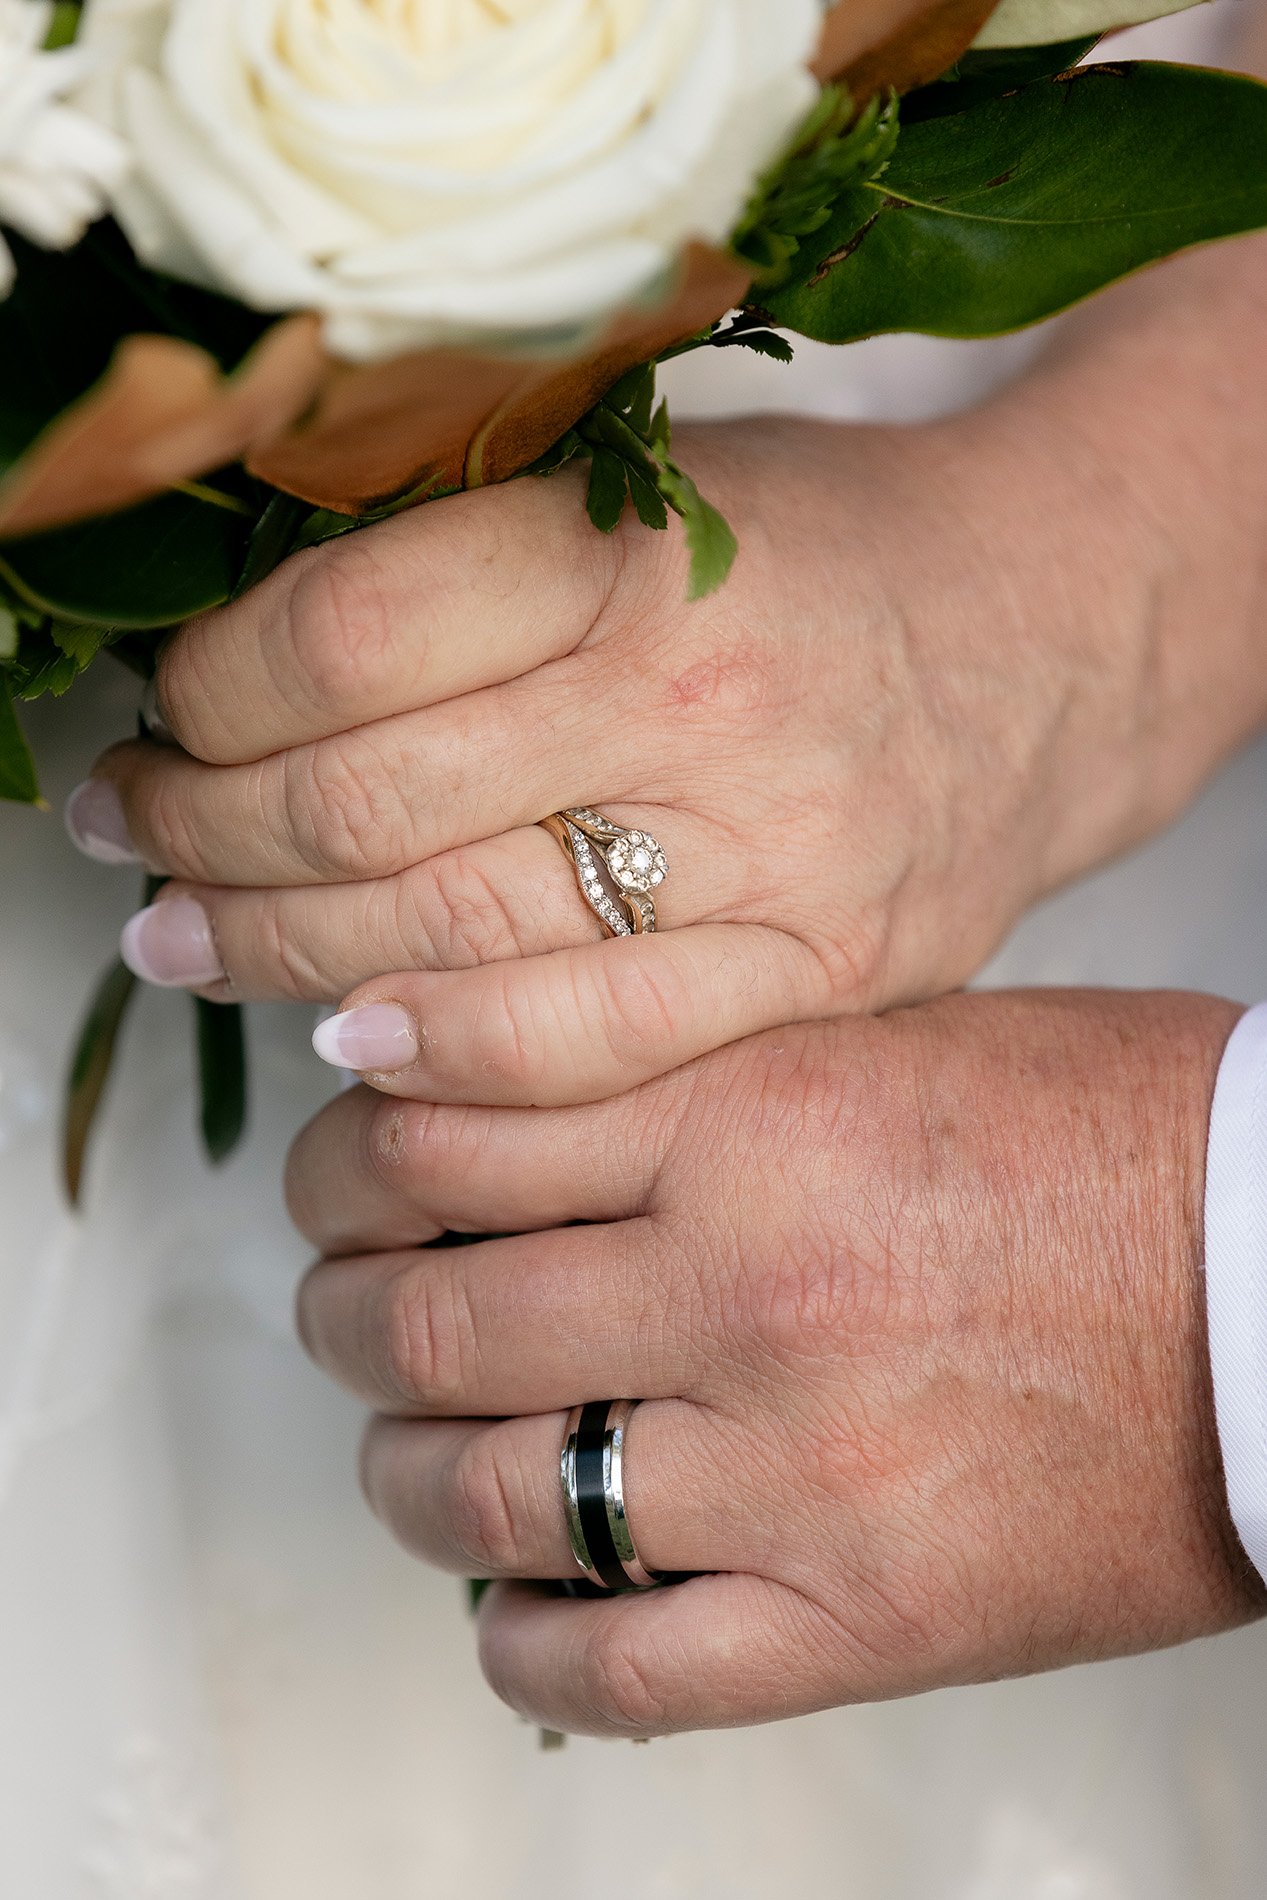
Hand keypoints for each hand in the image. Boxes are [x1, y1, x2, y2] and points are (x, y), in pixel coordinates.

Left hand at [74, 404, 1195, 1107]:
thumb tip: (238, 667)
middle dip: (201, 831)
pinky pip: (585, 1057)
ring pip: (445, 945)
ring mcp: (767, 863)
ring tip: (183, 936)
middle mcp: (701, 710)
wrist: (1048, 642)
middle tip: (138, 836)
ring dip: (271, 951)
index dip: (207, 688)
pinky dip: (440, 1061)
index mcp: (642, 550)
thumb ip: (466, 559)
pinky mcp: (814, 977)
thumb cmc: (831, 548)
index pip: (343, 638)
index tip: (165, 709)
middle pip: (362, 807)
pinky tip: (350, 1044)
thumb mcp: (654, 487)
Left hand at [285, 989, 1262, 1736]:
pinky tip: (505, 1610)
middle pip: (430, 1319)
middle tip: (342, 1303)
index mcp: (754, 1122)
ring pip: (484, 1498)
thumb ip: (686, 1077)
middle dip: (343, 1311)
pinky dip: (516, 1648)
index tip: (340, 1169)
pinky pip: (613, 1672)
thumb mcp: (881, 1038)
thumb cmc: (1113, 1142)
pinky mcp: (861, 1623)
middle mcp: (751, 1294)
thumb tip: (501, 1120)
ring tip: (407, 1449)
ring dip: (402, 1474)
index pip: (443, 1136)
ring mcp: (798, 1475)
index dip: (350, 1156)